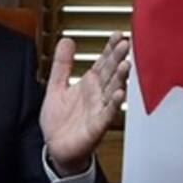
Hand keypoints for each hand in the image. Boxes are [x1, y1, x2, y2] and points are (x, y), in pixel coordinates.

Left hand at [40, 32, 129, 175]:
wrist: (56, 148)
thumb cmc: (59, 121)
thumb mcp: (56, 86)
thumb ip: (62, 64)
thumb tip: (66, 40)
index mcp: (89, 84)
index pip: (103, 62)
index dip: (110, 48)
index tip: (118, 35)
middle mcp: (97, 94)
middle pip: (110, 73)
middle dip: (118, 58)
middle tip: (126, 44)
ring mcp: (99, 109)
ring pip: (113, 90)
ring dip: (120, 78)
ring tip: (126, 64)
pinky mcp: (97, 125)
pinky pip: (107, 113)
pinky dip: (114, 104)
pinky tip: (119, 94)